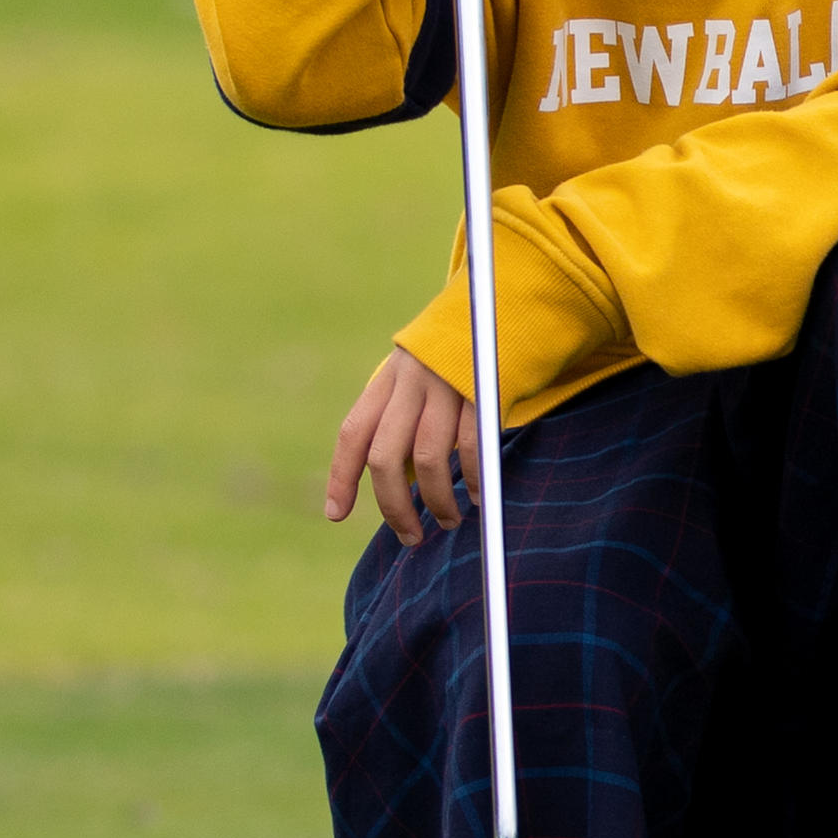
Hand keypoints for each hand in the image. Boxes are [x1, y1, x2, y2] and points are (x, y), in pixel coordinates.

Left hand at [327, 344, 484, 543]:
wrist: (501, 301)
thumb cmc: (455, 354)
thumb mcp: (415, 373)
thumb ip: (400, 416)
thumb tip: (400, 481)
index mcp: (387, 379)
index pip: (353, 433)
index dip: (341, 478)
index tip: (336, 514)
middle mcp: (409, 382)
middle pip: (385, 456)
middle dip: (393, 506)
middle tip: (409, 536)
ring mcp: (445, 385)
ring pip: (427, 458)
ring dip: (436, 500)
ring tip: (448, 520)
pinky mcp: (482, 389)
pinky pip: (470, 446)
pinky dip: (472, 477)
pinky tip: (478, 496)